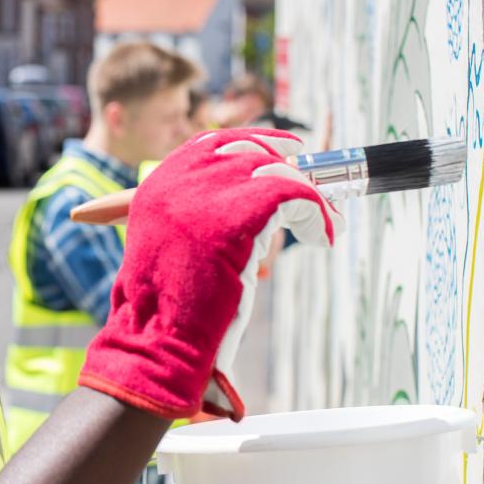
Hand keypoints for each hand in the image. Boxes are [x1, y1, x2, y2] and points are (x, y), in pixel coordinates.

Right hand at [76, 128, 342, 420]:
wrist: (159, 340)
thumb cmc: (168, 311)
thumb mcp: (171, 250)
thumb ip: (194, 218)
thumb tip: (249, 202)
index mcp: (158, 186)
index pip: (211, 144)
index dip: (254, 143)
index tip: (286, 151)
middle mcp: (178, 181)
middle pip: (248, 150)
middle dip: (286, 166)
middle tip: (312, 191)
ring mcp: (207, 194)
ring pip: (276, 172)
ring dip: (308, 197)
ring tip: (325, 225)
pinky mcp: (240, 213)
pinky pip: (295, 196)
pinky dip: (317, 215)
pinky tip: (321, 238)